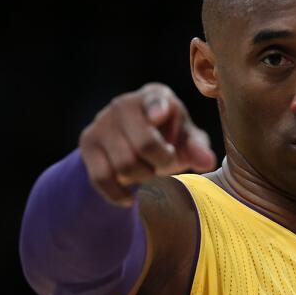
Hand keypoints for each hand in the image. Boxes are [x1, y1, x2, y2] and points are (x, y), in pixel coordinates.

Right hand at [79, 82, 216, 205]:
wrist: (131, 141)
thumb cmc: (168, 137)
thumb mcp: (187, 140)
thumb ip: (197, 148)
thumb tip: (207, 161)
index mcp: (155, 96)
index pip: (154, 100)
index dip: (156, 108)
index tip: (159, 116)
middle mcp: (124, 104)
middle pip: (143, 144)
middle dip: (160, 164)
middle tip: (164, 165)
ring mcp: (102, 122)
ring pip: (123, 165)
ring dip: (141, 178)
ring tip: (148, 173)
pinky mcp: (88, 142)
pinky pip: (101, 177)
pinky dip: (117, 194)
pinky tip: (129, 198)